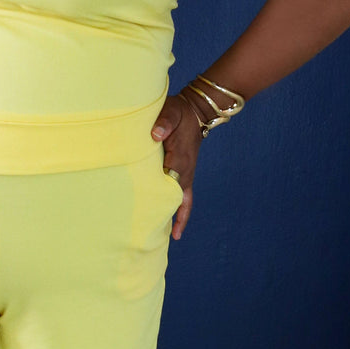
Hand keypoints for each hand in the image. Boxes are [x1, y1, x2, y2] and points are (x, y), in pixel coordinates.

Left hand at [150, 94, 203, 240]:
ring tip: (172, 237)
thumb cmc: (179, 112)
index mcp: (179, 158)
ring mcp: (187, 175)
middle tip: (160, 236)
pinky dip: (182, 213)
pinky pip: (185, 199)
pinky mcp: (186, 176)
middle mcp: (185, 171)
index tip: (153, 213)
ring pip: (183, 202)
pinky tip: (175, 227)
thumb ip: (163, 122)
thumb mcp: (171, 112)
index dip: (160, 195)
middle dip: (171, 216)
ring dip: (178, 218)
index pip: (169, 181)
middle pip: (177, 198)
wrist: (196, 111)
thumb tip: (155, 135)